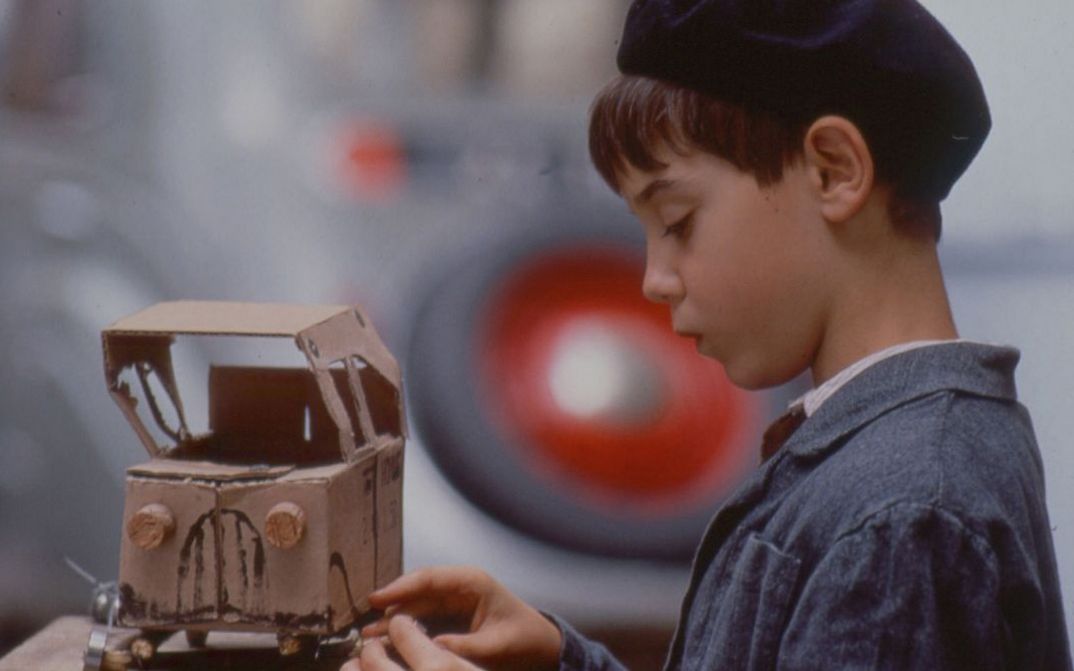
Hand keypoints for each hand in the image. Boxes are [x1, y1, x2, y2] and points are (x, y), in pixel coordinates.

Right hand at [353, 566, 561, 670]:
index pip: (429, 578)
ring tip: (369, 640)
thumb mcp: (497, 645)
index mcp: (472, 582)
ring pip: (415, 609)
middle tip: (365, 631)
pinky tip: (388, 645)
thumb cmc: (525, 639)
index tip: (376, 599)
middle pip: (416, 594)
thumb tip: (432, 647)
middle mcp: (457, 588)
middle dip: (390, 611)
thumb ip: (465, 646)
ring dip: (394, 623)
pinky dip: (405, 632)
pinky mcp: (448, 618)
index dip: (400, 588)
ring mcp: (451, 602)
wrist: (540, 646)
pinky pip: (421, 621)